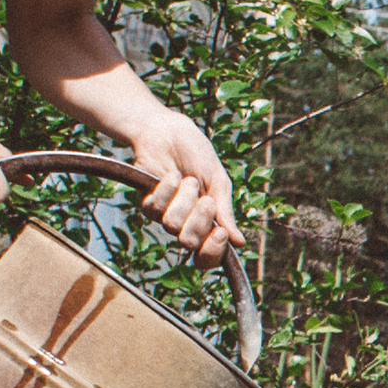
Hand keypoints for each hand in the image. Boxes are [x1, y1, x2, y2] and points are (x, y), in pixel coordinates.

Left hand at [125, 109, 243, 266]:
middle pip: (190, 242)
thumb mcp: (218, 182)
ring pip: (172, 225)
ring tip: (187, 179)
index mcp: (208, 223)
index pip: (208, 257)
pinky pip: (155, 208)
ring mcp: (165, 215)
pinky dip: (167, 188)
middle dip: (199, 219)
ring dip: (184, 198)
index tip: (221, 233)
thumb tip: (239, 243)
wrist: (169, 131)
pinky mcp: (147, 203)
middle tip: (204, 198)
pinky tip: (171, 174)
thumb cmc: (197, 155)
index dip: (213, 251)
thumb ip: (225, 212)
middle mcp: (186, 224)